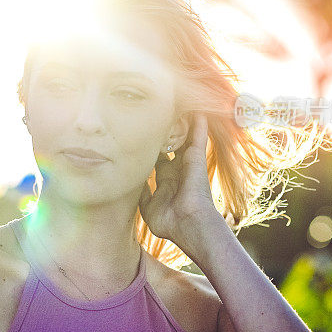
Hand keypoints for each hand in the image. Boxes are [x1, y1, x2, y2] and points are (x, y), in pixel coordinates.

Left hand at [138, 113, 220, 248]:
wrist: (189, 225)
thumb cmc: (170, 221)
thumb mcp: (148, 207)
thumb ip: (142, 193)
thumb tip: (132, 183)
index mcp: (166, 181)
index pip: (158, 159)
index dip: (150, 148)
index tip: (141, 137)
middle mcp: (177, 170)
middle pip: (170, 146)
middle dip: (164, 133)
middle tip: (157, 115)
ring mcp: (188, 164)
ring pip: (184, 138)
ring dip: (181, 124)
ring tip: (177, 106)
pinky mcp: (197, 158)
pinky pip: (199, 137)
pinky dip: (199, 124)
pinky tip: (198, 111)